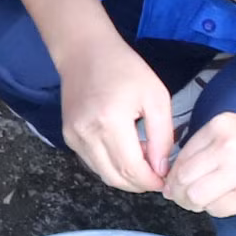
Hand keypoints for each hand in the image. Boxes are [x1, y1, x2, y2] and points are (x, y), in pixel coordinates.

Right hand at [56, 27, 175, 192]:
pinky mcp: (69, 137)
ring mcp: (74, 137)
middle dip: (140, 184)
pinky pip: (94, 163)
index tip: (166, 179)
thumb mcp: (156, 97)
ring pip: (104, 175)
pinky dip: (111, 165)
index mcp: (110, 122)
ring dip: (126, 176)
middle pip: (116, 179)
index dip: (151, 182)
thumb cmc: (124, 68)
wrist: (84, 51)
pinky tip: (124, 149)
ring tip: (141, 157)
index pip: (132, 170)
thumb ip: (162, 136)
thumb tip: (161, 169)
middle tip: (157, 173)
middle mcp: (87, 134)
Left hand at [164, 112, 235, 219]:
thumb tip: (179, 166)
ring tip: (198, 203)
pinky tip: (221, 204)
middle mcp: (226, 147)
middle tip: (179, 197)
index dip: (173, 172)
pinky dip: (214, 210)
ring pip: (195, 195)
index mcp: (221, 125)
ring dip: (191, 203)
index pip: (182, 154)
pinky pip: (218, 209)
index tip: (173, 181)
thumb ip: (212, 142)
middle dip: (176, 191)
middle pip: (183, 176)